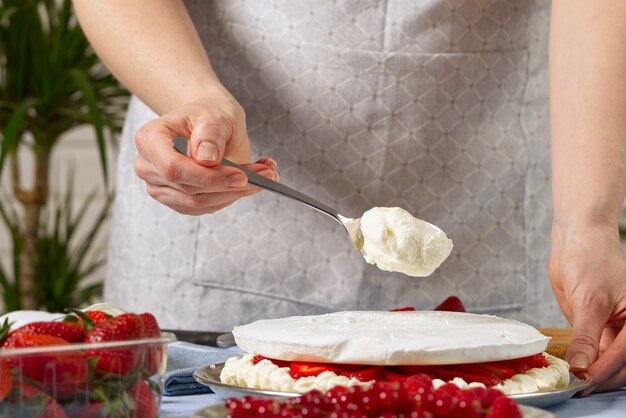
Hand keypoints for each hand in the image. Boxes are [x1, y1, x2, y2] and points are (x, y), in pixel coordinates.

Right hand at [133, 89, 278, 214]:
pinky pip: (208, 207)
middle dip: (232, 185)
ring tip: (266, 174)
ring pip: (201, 202)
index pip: (174, 169)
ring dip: (237, 193)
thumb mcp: (214, 114)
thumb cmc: (208, 114)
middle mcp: (149, 167)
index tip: (241, 176)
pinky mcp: (178, 201)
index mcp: (150, 139)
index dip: (207, 177)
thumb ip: (210, 133)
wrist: (207, 123)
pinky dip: (233, 197)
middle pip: (190, 189)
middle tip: (268, 174)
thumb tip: (206, 158)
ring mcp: (161, 187)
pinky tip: (254, 181)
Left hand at [548, 220, 625, 393]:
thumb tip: (581, 367)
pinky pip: (595, 351)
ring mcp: (614, 328)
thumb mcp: (589, 299)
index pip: (624, 355)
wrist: (576, 239)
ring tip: (573, 381)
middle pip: (622, 364)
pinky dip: (585, 362)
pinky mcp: (597, 327)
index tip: (584, 382)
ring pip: (609, 361)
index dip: (604, 371)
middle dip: (602, 377)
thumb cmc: (591, 258)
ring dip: (593, 373)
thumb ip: (586, 336)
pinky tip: (572, 368)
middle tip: (577, 386)